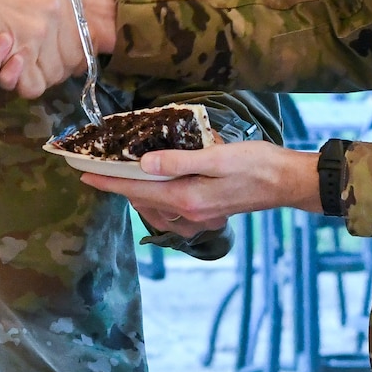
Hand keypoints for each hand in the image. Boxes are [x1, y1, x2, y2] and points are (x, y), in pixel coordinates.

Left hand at [80, 141, 321, 231]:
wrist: (288, 182)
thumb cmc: (256, 164)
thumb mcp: (217, 156)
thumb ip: (179, 160)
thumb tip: (142, 163)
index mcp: (186, 198)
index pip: (137, 190)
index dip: (108, 182)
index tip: (83, 175)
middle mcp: (188, 212)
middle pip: (141, 199)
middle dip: (117, 186)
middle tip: (95, 172)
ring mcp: (198, 215)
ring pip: (155, 205)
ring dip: (135, 192)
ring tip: (118, 176)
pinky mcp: (207, 211)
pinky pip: (170, 207)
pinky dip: (155, 196)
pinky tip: (154, 184)